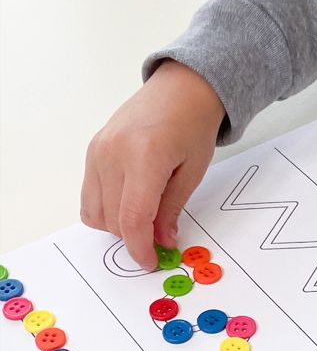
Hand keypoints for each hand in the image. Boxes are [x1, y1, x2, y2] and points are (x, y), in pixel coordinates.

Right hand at [80, 60, 224, 268]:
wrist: (179, 89)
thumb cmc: (192, 125)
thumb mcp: (192, 172)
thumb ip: (172, 209)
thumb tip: (162, 241)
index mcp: (144, 156)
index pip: (132, 218)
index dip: (140, 248)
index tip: (150, 261)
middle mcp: (113, 153)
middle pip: (114, 220)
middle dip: (135, 238)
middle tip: (159, 239)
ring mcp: (97, 151)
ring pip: (96, 213)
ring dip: (118, 227)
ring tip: (145, 219)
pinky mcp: (92, 151)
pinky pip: (89, 196)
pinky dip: (106, 210)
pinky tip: (128, 205)